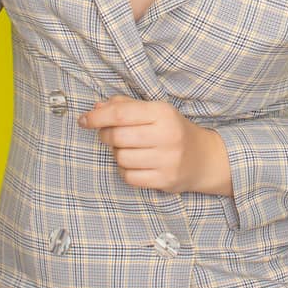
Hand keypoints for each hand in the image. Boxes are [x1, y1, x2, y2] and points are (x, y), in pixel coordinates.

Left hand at [78, 96, 227, 195]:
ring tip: (130, 150)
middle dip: (106, 136)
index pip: (120, 114)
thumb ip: (125, 106)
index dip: (97, 117)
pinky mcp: (165, 180)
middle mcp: (167, 135)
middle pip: (117, 137)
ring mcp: (167, 160)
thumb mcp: (155, 111)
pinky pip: (129, 177)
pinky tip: (136, 164)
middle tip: (109, 135)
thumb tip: (95, 109)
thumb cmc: (173, 131)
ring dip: (118, 154)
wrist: (204, 158)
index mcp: (163, 113)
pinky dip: (126, 171)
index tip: (84, 120)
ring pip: (121, 158)